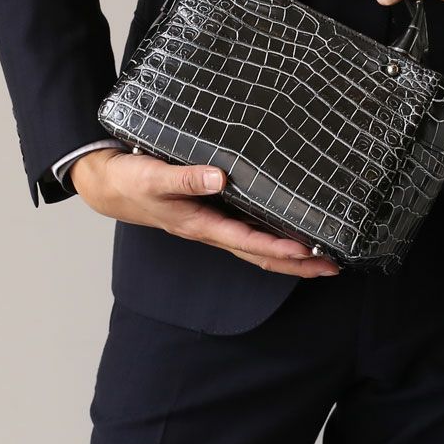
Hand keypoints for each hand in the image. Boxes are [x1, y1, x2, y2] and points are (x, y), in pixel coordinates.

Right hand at [69, 148, 339, 276]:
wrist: (111, 186)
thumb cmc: (132, 182)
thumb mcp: (155, 177)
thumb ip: (187, 178)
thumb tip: (221, 177)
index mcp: (200, 224)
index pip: (248, 241)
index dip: (279, 248)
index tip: (309, 251)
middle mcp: (210, 230)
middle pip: (259, 254)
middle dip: (296, 263)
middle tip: (332, 266)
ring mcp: (211, 224)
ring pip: (255, 247)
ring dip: (288, 255)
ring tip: (320, 258)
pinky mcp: (210, 214)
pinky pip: (246, 233)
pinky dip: (270, 239)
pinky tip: (285, 234)